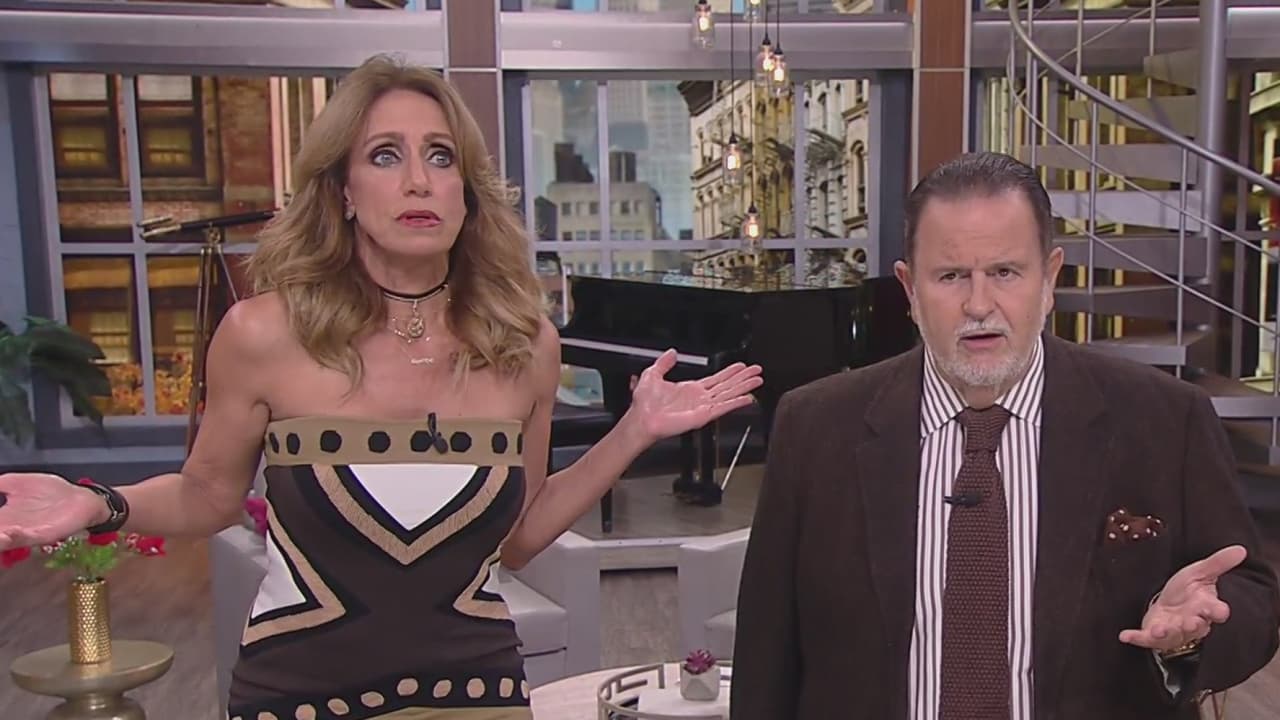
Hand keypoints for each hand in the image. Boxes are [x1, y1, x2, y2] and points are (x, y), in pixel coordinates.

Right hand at [0, 473, 104, 550]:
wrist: (81, 498)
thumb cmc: (50, 492)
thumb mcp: (16, 483)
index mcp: (3, 517)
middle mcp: (10, 528)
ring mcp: (26, 533)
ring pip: (3, 541)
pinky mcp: (44, 534)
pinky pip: (26, 537)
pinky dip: (14, 536)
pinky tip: (6, 533)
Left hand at [624, 350, 762, 443]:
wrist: (642, 419)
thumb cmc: (645, 404)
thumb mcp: (652, 374)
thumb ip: (664, 363)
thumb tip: (671, 353)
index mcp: (690, 389)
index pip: (716, 379)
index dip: (730, 372)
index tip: (741, 366)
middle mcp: (699, 398)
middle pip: (727, 386)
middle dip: (743, 378)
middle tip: (757, 371)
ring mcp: (703, 407)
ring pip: (729, 394)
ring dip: (744, 387)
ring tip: (757, 380)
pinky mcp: (703, 416)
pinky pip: (723, 407)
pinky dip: (736, 403)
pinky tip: (747, 398)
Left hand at [1118, 545, 1245, 651]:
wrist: (1168, 603)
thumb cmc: (1187, 590)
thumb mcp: (1200, 572)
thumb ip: (1218, 563)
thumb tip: (1240, 549)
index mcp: (1205, 607)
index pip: (1217, 611)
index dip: (1218, 611)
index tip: (1220, 610)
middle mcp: (1191, 622)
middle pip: (1196, 627)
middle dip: (1193, 625)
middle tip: (1190, 621)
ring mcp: (1173, 630)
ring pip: (1173, 636)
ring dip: (1166, 633)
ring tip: (1159, 630)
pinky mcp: (1154, 635)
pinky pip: (1146, 639)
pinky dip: (1136, 638)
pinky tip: (1125, 636)